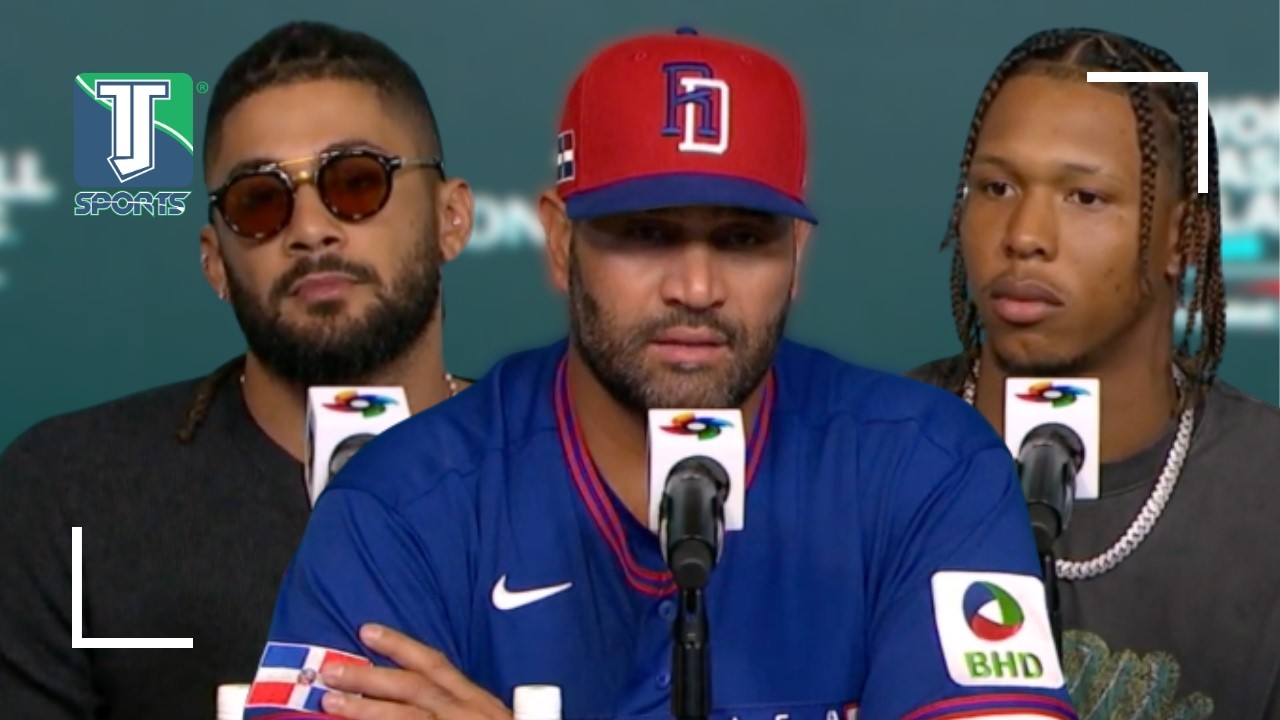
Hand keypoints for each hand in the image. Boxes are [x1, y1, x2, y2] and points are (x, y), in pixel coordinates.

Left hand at [319, 623, 511, 719]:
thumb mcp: (489, 717)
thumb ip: (458, 703)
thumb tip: (415, 693)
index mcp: (476, 702)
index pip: (435, 666)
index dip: (400, 646)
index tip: (366, 631)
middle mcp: (466, 715)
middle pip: (414, 690)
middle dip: (371, 677)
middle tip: (332, 669)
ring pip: (406, 719)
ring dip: (365, 711)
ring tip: (331, 702)